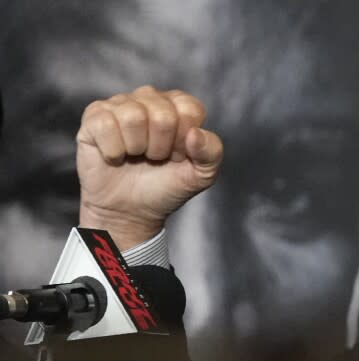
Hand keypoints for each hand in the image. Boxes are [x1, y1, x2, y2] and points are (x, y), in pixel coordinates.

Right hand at [76, 85, 222, 249]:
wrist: (131, 211)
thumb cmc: (166, 187)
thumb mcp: (201, 175)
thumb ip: (211, 152)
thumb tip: (195, 133)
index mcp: (178, 106)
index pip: (189, 109)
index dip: (184, 140)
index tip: (178, 156)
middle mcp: (149, 98)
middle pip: (163, 115)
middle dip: (161, 147)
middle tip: (154, 158)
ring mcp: (120, 105)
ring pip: (133, 116)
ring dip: (136, 148)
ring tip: (136, 156)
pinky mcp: (94, 117)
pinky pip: (105, 125)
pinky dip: (113, 150)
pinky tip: (116, 156)